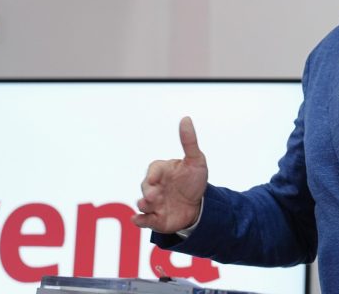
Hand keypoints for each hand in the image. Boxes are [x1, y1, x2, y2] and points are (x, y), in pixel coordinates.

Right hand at [132, 117, 207, 232]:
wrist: (200, 205)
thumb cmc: (194, 179)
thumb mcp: (196, 160)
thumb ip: (189, 141)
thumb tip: (186, 118)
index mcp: (162, 171)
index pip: (153, 169)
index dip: (153, 174)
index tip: (156, 179)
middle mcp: (155, 186)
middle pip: (145, 187)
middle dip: (148, 191)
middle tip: (155, 195)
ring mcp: (154, 203)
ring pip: (143, 203)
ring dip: (144, 205)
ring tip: (148, 205)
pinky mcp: (156, 218)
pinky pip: (143, 220)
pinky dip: (139, 220)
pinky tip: (138, 220)